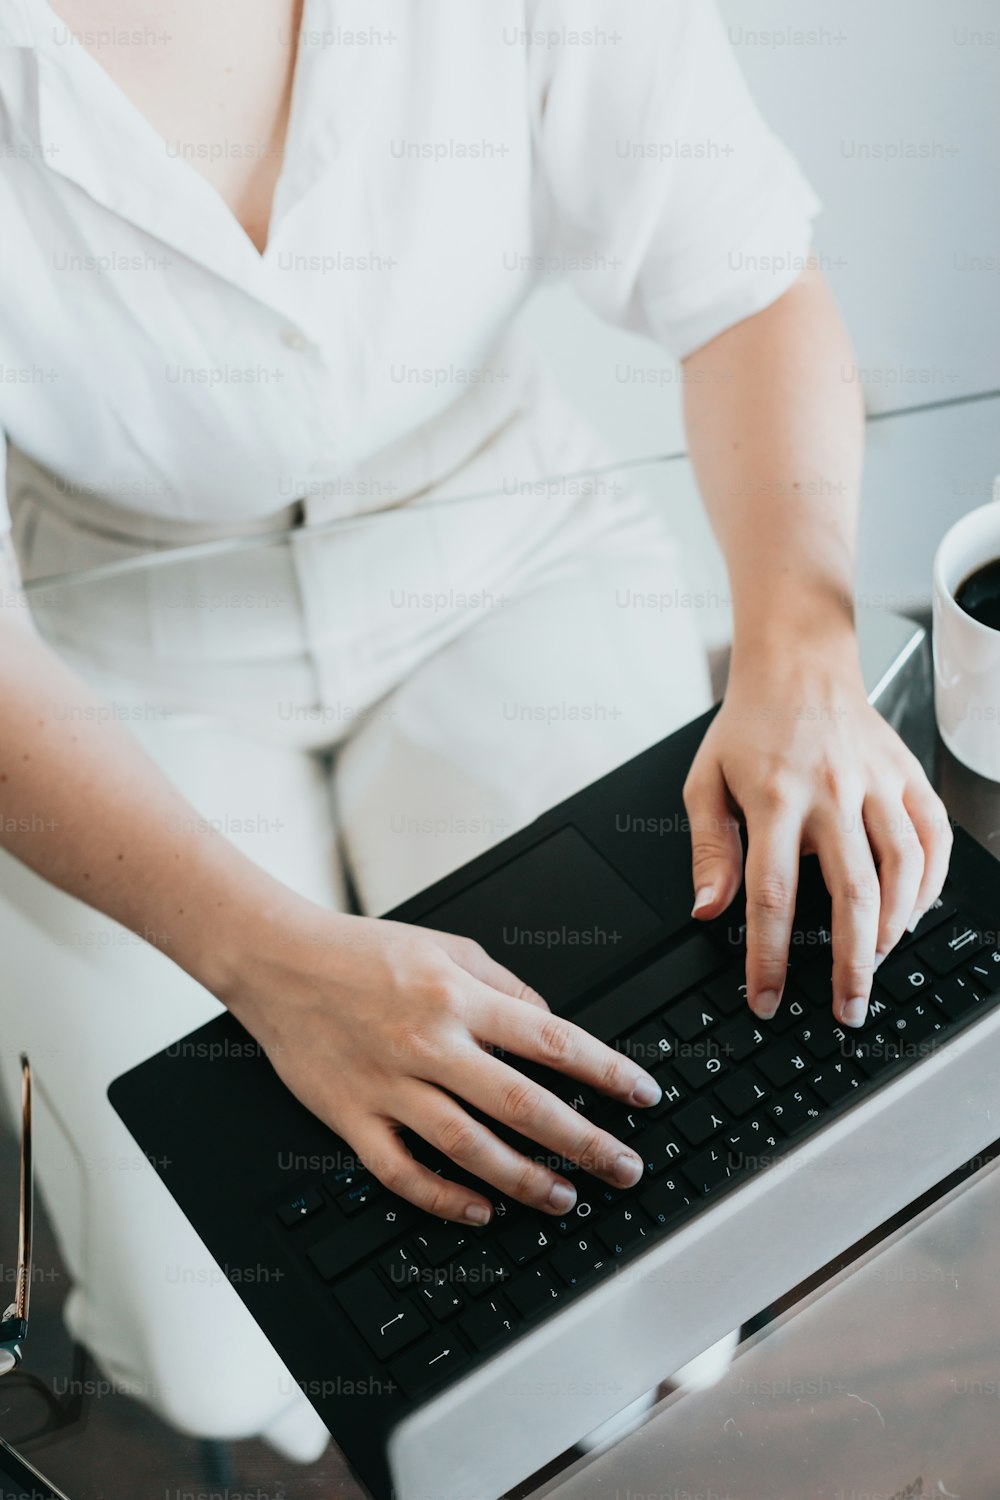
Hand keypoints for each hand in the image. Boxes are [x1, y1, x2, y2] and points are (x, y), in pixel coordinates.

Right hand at [222, 903, 661, 1224]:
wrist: (277, 960)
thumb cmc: (362, 950)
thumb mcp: (445, 945)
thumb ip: (503, 983)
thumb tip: (549, 1019)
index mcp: (457, 997)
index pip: (550, 1039)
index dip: (605, 1071)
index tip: (642, 1095)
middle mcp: (428, 1042)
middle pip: (520, 1103)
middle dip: (581, 1140)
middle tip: (623, 1167)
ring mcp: (388, 1084)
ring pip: (468, 1146)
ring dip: (523, 1179)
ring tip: (565, 1197)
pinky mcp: (351, 1116)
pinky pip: (402, 1170)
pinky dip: (443, 1197)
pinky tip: (480, 1210)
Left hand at [683, 647, 951, 1028]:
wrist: (799, 664)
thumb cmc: (749, 727)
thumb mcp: (705, 781)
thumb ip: (709, 849)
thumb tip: (708, 910)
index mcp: (774, 799)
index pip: (772, 896)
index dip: (768, 958)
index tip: (765, 999)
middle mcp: (831, 793)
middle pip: (850, 895)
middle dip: (850, 965)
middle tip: (847, 1010)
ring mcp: (876, 784)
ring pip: (902, 870)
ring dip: (893, 930)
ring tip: (877, 966)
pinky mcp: (907, 776)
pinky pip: (932, 839)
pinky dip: (928, 885)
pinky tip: (911, 915)